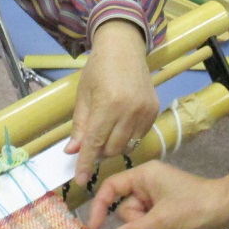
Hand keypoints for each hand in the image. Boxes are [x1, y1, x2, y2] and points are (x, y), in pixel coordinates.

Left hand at [66, 19, 157, 181]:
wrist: (124, 47)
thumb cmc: (98, 68)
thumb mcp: (83, 95)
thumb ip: (80, 126)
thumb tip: (73, 152)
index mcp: (108, 104)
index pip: (95, 143)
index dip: (86, 164)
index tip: (80, 180)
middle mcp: (129, 110)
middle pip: (112, 149)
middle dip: (100, 151)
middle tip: (92, 142)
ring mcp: (145, 111)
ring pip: (127, 146)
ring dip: (114, 146)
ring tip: (106, 132)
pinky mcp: (154, 111)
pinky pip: (139, 136)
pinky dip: (128, 137)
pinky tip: (121, 124)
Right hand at [84, 161, 228, 228]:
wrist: (227, 209)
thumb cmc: (195, 207)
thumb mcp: (161, 222)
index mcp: (144, 174)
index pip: (110, 187)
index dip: (99, 207)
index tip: (94, 228)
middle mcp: (147, 182)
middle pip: (124, 208)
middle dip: (137, 222)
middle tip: (155, 224)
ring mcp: (156, 195)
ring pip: (137, 219)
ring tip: (168, 227)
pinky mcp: (164, 208)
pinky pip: (148, 223)